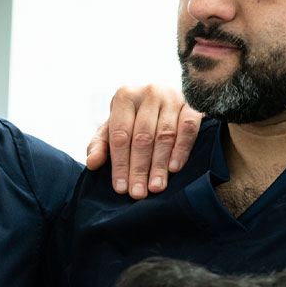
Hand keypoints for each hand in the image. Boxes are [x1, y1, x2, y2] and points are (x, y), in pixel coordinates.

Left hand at [83, 84, 204, 198]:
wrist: (163, 98)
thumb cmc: (133, 118)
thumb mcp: (112, 127)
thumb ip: (100, 145)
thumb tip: (92, 163)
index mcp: (124, 96)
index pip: (120, 135)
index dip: (119, 164)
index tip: (121, 188)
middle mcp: (149, 93)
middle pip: (142, 137)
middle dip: (139, 169)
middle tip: (138, 193)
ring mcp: (173, 96)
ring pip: (165, 135)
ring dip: (160, 164)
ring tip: (156, 187)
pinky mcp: (193, 103)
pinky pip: (189, 128)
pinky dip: (181, 149)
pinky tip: (174, 168)